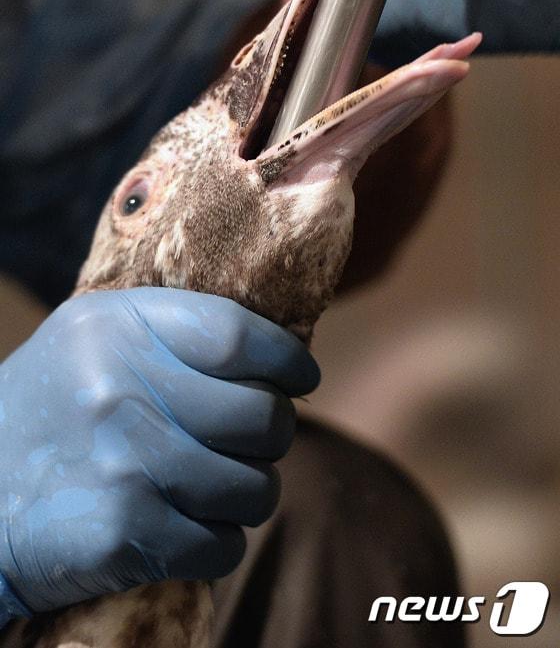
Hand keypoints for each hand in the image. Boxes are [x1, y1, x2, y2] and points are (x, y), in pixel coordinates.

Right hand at [0, 288, 318, 617]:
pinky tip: (186, 524)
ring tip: (216, 484)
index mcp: (119, 328)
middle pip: (263, 416)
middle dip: (275, 434)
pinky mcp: (124, 534)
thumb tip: (276, 355)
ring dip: (249, 492)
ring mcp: (125, 465)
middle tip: (253, 439)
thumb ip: (173, 333)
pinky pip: (224, 546)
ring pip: (255, 488)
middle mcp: (122, 390)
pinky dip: (218, 541)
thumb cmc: (51, 410)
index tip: (301, 377)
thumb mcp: (93, 339)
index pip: (240, 336)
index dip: (287, 359)